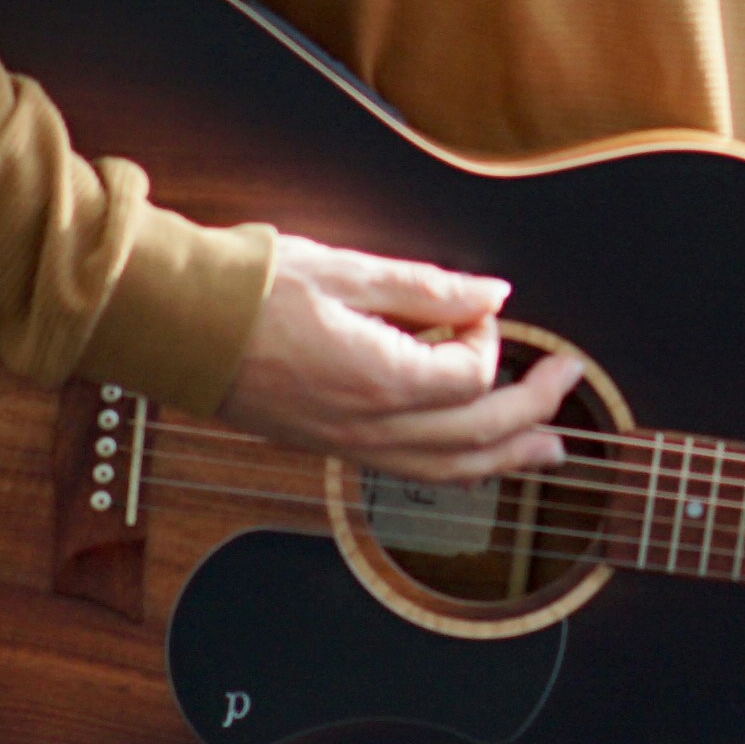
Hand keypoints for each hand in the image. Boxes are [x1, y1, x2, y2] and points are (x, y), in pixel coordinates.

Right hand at [216, 236, 585, 478]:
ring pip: (447, 471)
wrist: (175, 322)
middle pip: (476, 436)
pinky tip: (476, 460)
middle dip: (533, 408)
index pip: (471, 377)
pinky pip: (410, 473)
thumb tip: (493, 291)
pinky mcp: (330, 447)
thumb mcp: (347, 270)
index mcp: (379, 379)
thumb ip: (427, 288)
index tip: (473, 304)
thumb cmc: (253, 288)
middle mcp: (369, 427)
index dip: (487, 338)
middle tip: (569, 376)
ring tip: (550, 449)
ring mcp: (348, 445)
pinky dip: (456, 469)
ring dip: (506, 458)